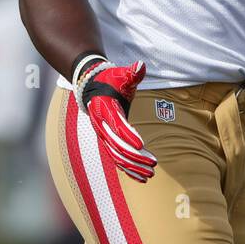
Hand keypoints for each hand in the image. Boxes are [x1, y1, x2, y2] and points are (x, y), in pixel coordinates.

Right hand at [76, 58, 156, 182]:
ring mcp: (104, 136)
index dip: (128, 135)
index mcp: (105, 110)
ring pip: (117, 156)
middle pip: (117, 146)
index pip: (116, 125)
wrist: (92, 87)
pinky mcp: (108, 141)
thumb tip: (141, 65)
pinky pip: (117, 159)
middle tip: (152, 163)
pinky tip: (142, 178)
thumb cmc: (110, 80)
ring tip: (150, 175)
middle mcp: (102, 126)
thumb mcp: (120, 74)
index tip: (142, 144)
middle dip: (135, 156)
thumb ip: (132, 72)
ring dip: (133, 167)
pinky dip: (128, 169)